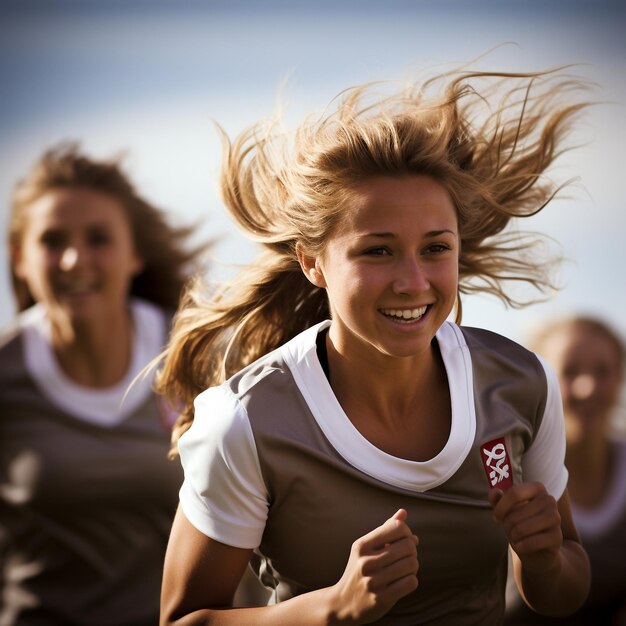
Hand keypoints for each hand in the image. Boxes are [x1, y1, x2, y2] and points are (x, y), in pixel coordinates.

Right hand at [329, 509, 418, 624]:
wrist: (343, 603)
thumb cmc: (359, 570)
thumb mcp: (366, 548)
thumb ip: (385, 529)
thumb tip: (403, 512)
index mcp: (362, 546)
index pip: (396, 527)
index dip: (406, 532)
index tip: (403, 540)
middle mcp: (366, 562)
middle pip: (407, 546)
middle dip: (412, 550)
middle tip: (406, 556)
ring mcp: (373, 581)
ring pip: (411, 564)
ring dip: (413, 566)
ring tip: (405, 569)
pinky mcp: (381, 599)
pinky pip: (411, 582)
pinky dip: (412, 580)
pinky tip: (403, 581)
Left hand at [489, 482, 562, 573]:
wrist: (539, 549)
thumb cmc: (521, 523)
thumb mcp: (507, 510)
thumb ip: (498, 499)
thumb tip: (494, 492)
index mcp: (537, 488)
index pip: (514, 493)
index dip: (500, 507)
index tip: (496, 517)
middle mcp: (549, 500)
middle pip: (516, 513)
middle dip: (506, 524)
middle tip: (508, 530)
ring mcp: (555, 518)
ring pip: (522, 528)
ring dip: (513, 536)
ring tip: (514, 537)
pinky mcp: (557, 537)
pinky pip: (531, 542)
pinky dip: (520, 546)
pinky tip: (520, 546)